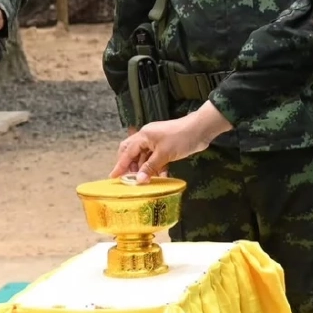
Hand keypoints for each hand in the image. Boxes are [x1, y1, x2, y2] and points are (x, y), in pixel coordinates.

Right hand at [112, 103, 232, 177]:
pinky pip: (156, 159)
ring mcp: (157, 142)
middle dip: (130, 166)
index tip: (112, 177)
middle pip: (132, 152)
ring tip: (144, 182)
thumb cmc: (180, 138)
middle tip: (129, 179)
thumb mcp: (164, 154)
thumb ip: (150, 167)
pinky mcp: (166, 147)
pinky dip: (156, 168)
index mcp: (143, 136)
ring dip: (145, 169)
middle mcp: (147, 138)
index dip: (119, 165)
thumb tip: (139, 180)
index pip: (127, 152)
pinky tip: (160, 177)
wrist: (200, 129)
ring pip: (145, 157)